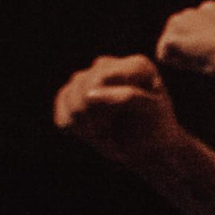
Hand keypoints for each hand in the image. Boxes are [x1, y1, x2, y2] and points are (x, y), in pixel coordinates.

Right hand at [53, 56, 183, 158]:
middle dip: (94, 116)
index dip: (105, 105)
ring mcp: (90, 76)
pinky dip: (72, 124)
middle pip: (83, 85)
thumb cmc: (153, 129)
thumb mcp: (149, 112)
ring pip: (70, 94)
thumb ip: (126, 98)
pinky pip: (61, 103)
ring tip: (104, 131)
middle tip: (111, 131)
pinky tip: (91, 130)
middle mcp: (112, 65)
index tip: (121, 123)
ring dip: (84, 123)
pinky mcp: (74, 90)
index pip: (103, 78)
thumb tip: (89, 95)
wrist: (144, 149)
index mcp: (137, 65)